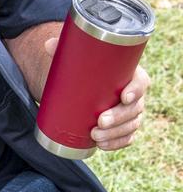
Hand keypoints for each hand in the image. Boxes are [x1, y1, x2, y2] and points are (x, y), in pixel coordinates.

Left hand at [43, 36, 150, 150]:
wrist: (83, 83)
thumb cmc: (84, 68)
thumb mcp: (77, 57)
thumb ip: (64, 48)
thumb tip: (49, 45)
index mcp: (129, 75)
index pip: (141, 82)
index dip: (136, 90)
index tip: (124, 97)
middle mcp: (134, 95)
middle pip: (135, 108)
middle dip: (119, 118)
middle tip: (99, 121)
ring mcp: (129, 112)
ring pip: (131, 125)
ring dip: (115, 134)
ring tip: (95, 136)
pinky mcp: (122, 126)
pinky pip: (126, 137)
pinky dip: (116, 143)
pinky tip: (103, 146)